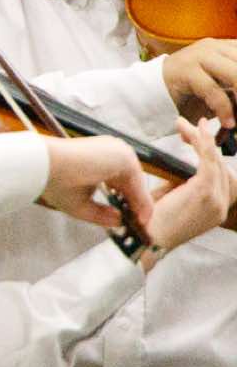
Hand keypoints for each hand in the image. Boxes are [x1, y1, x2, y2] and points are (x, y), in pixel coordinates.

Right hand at [38, 135, 155, 233]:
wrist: (43, 166)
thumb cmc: (54, 181)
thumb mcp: (81, 204)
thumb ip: (102, 214)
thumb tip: (121, 221)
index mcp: (101, 158)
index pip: (122, 182)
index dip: (129, 202)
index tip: (132, 220)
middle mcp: (112, 152)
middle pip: (132, 183)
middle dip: (136, 205)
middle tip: (140, 226)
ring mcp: (119, 152)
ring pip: (136, 184)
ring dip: (140, 204)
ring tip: (141, 225)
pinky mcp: (124, 157)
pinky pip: (138, 184)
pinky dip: (141, 202)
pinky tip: (140, 217)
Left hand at [141, 117, 236, 268]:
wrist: (145, 241)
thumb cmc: (150, 222)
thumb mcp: (170, 200)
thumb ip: (178, 184)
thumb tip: (176, 166)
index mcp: (215, 210)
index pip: (220, 176)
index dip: (210, 154)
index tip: (195, 136)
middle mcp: (221, 206)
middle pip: (220, 166)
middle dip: (204, 142)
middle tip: (187, 126)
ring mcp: (216, 201)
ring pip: (214, 161)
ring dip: (201, 139)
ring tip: (185, 125)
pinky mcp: (204, 193)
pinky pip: (208, 162)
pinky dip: (202, 144)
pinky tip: (194, 132)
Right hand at [160, 39, 236, 128]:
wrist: (152, 90)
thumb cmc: (192, 91)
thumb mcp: (222, 87)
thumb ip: (236, 88)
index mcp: (227, 47)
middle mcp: (215, 47)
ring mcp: (199, 56)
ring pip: (234, 74)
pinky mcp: (186, 71)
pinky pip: (213, 90)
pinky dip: (224, 110)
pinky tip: (228, 123)